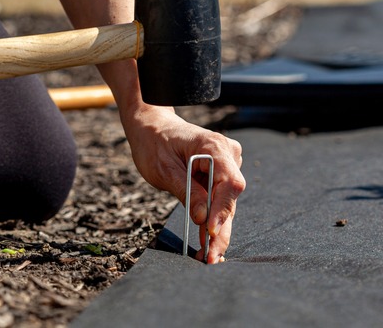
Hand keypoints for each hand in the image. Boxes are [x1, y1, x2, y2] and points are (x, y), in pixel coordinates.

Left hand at [122, 105, 245, 263]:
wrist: (152, 126)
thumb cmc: (155, 142)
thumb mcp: (164, 169)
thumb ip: (187, 191)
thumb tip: (203, 219)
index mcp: (215, 147)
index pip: (229, 183)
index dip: (222, 210)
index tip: (210, 232)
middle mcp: (228, 154)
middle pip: (230, 198)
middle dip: (221, 229)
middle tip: (210, 257)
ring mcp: (227, 164)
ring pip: (226, 203)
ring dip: (217, 230)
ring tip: (207, 256)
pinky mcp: (221, 174)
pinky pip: (219, 200)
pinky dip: (212, 220)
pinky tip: (207, 242)